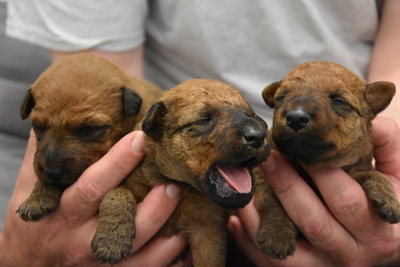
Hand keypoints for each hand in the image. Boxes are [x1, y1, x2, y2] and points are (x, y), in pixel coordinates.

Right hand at [0, 130, 188, 266]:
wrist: (24, 266)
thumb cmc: (32, 222)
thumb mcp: (30, 188)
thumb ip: (42, 155)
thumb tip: (47, 120)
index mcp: (63, 212)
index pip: (93, 185)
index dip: (119, 162)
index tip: (142, 139)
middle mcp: (82, 239)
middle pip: (122, 220)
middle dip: (153, 203)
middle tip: (174, 182)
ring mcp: (100, 261)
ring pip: (138, 251)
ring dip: (166, 233)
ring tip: (185, 212)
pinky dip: (169, 261)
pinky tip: (184, 244)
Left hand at [228, 116, 399, 266]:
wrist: (388, 244)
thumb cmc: (388, 203)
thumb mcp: (398, 177)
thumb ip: (389, 147)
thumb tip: (370, 123)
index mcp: (378, 229)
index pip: (346, 199)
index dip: (321, 172)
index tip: (299, 147)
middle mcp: (352, 253)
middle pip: (313, 221)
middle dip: (286, 185)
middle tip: (267, 158)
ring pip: (288, 249)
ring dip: (260, 217)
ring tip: (244, 186)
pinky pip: (273, 264)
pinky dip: (250, 243)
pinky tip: (235, 220)